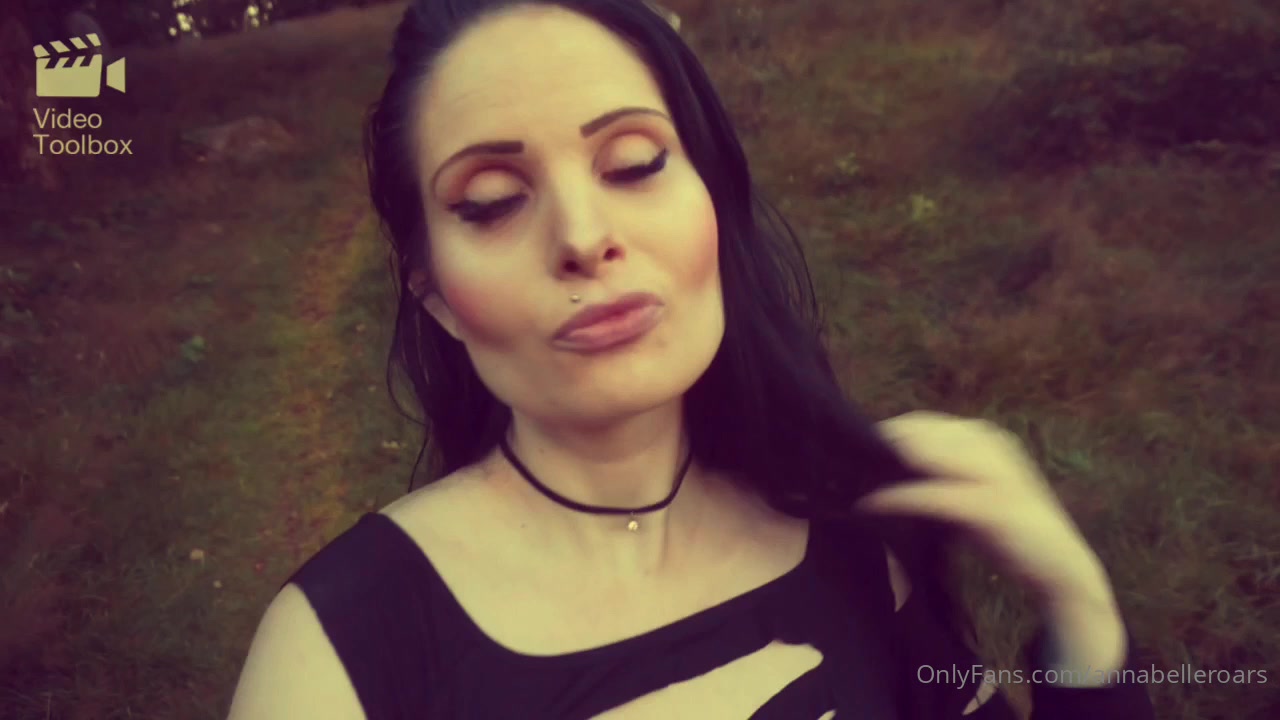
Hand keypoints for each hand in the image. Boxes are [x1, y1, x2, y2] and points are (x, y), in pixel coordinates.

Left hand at [855, 411, 1117, 614]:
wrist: (1060, 566)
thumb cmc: (1008, 531)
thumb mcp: (972, 491)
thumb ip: (940, 474)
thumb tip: (885, 468)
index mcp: (987, 438)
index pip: (923, 423)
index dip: (887, 435)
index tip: (852, 449)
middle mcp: (992, 446)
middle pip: (919, 433)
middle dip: (880, 447)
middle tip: (841, 463)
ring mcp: (994, 474)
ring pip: (924, 456)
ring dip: (884, 466)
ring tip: (848, 478)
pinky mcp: (991, 506)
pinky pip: (932, 494)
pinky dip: (898, 497)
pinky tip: (870, 504)